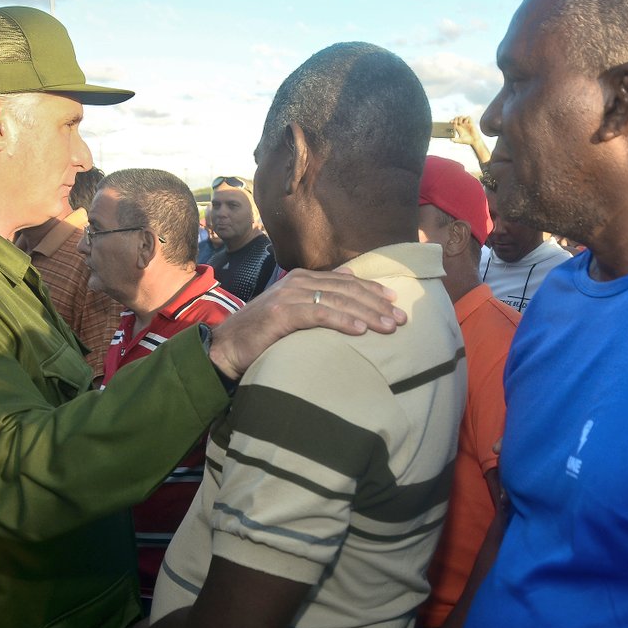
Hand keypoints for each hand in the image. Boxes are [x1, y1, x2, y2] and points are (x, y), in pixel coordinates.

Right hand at [208, 268, 406, 379]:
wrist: (227, 347)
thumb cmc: (263, 335)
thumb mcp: (294, 312)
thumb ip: (318, 299)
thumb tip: (350, 286)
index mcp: (303, 279)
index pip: (347, 282)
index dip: (373, 291)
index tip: (395, 302)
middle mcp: (298, 282)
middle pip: (347, 290)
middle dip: (377, 304)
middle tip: (401, 319)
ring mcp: (289, 296)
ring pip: (338, 300)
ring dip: (367, 313)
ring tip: (389, 327)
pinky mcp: (282, 313)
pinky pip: (319, 314)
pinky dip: (342, 321)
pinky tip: (360, 330)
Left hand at [450, 116, 479, 146]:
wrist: (474, 140)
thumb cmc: (468, 141)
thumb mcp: (460, 140)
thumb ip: (455, 140)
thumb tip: (450, 139)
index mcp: (458, 128)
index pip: (453, 122)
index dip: (451, 121)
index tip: (450, 123)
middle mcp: (462, 125)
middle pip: (457, 118)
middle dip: (455, 119)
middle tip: (455, 123)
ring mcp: (466, 123)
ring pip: (462, 117)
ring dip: (460, 118)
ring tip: (460, 123)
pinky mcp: (471, 123)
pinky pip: (468, 117)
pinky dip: (466, 119)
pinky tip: (465, 123)